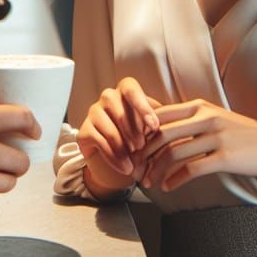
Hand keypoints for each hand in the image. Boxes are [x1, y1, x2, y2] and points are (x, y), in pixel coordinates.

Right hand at [77, 77, 161, 193]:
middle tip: (142, 148)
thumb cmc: (140, 137)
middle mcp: (108, 97)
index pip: (131, 89)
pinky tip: (124, 167)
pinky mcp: (84, 130)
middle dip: (133, 132)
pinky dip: (114, 158)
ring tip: (134, 163)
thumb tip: (172, 123)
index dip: (142, 107)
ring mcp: (94, 112)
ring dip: (124, 148)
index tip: (154, 127)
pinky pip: (99, 142)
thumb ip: (158, 122)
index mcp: (126, 90)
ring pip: (109, 128)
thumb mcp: (152, 128)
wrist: (121, 159)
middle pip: (119, 110)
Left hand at [141, 100, 256, 192]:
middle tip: (135, 169)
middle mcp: (205, 117)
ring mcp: (216, 136)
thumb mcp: (214, 118)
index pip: (160, 116)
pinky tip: (168, 187)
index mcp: (199, 106)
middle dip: (144, 154)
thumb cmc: (242, 133)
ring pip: (174, 153)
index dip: (141, 133)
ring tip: (149, 182)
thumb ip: (190, 122)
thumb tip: (159, 131)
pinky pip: (192, 169)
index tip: (132, 149)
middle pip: (162, 134)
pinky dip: (175, 180)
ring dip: (156, 170)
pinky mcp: (225, 156)